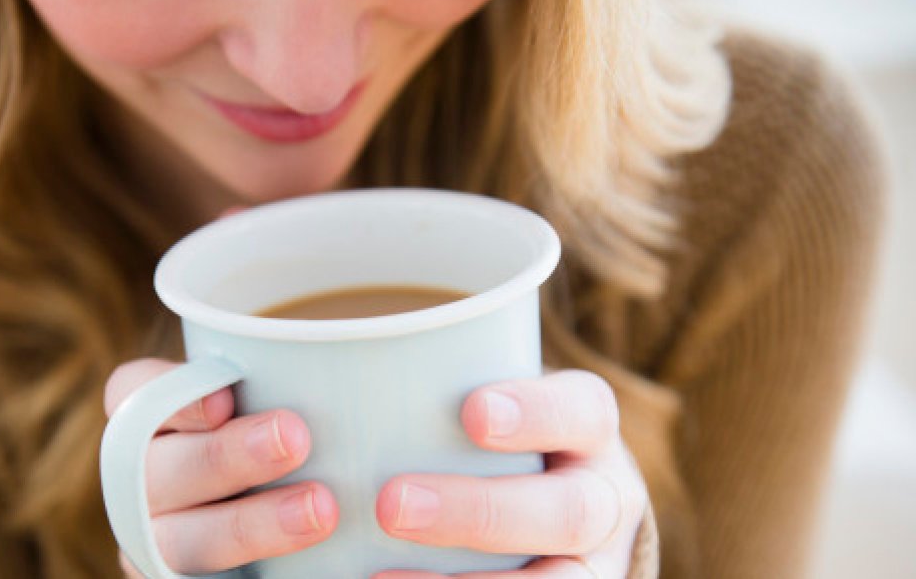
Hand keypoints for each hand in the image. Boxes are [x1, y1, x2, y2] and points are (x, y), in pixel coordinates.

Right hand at [104, 358, 338, 577]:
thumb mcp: (296, 397)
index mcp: (154, 418)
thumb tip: (388, 359)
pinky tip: (303, 567)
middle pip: (156, 467)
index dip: (171, 396)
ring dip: (247, 526)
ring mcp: (161, 539)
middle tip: (297, 438)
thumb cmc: (306, 437)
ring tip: (321, 511)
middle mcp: (145, 480)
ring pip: (179, 540)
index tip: (226, 398)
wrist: (301, 532)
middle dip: (223, 455)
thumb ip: (306, 377)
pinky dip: (246, 575)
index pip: (133, 393)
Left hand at [374, 370, 647, 578]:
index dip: (536, 413)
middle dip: (480, 512)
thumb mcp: (486, 399)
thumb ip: (437, 385)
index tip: (473, 413)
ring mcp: (594, 560)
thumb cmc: (489, 436)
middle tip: (391, 505)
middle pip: (567, 511)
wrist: (548, 501)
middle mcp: (606, 497)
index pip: (583, 412)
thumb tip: (317, 364)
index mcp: (589, 427)